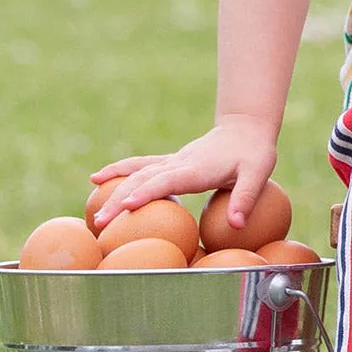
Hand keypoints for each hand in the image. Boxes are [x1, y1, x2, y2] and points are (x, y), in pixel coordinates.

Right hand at [89, 113, 277, 231]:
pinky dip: (119, 171)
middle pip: (144, 178)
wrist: (245, 128)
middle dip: (120, 198)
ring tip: (91, 202)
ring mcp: (173, 161)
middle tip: (100, 222)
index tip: (127, 206)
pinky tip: (98, 179)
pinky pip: (140, 166)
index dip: (148, 192)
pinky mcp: (171, 162)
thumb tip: (237, 224)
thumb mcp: (259, 172)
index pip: (168, 180)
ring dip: (114, 186)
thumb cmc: (254, 153)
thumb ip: (246, 197)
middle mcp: (180, 162)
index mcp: (198, 168)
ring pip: (137, 171)